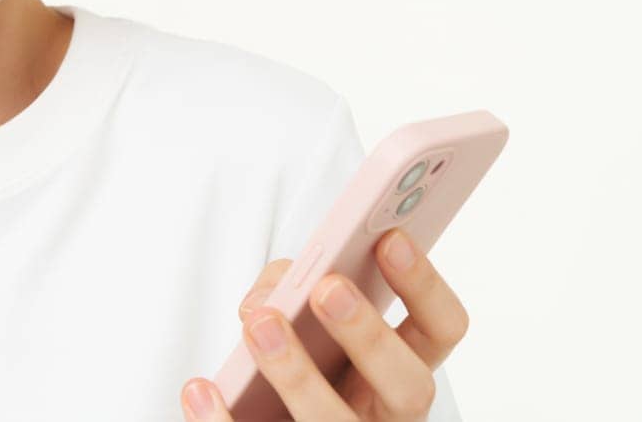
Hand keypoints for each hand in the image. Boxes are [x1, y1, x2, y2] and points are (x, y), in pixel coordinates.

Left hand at [179, 230, 468, 420]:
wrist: (266, 421)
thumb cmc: (295, 363)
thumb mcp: (305, 322)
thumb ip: (293, 287)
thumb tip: (268, 300)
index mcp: (401, 370)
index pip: (442, 329)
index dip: (424, 284)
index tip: (389, 237)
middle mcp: (386, 416)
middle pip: (409, 385)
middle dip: (369, 332)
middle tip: (327, 287)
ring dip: (297, 372)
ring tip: (258, 323)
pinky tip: (198, 389)